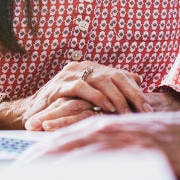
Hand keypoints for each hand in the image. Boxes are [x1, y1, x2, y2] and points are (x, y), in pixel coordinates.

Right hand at [14, 61, 149, 128]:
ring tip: (127, 111)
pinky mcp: (59, 85)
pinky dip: (96, 96)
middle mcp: (82, 67)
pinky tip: (106, 107)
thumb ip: (111, 85)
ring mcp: (70, 74)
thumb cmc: (62, 106)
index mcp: (91, 68)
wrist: (31, 112)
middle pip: (114, 76)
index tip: (148, 107)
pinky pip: (81, 87)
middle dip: (131, 94)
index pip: (119, 75)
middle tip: (144, 110)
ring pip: (100, 80)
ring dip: (116, 97)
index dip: (135, 90)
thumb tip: (138, 78)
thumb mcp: (89, 96)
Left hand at [21, 112, 179, 179]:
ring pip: (73, 155)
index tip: (15, 176)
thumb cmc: (176, 144)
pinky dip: (78, 176)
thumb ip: (110, 154)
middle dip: (32, 167)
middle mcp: (104, 128)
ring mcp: (118, 138)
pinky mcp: (133, 149)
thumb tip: (87, 177)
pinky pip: (99, 164)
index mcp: (102, 127)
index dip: (34, 159)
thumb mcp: (136, 145)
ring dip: (47, 172)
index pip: (58, 143)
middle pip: (57, 148)